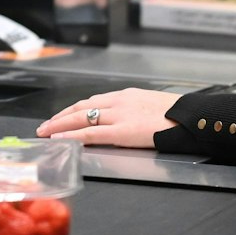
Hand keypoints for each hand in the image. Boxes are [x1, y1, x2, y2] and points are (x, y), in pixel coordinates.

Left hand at [36, 88, 179, 148]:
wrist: (191, 117)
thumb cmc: (177, 114)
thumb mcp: (151, 104)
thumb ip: (134, 109)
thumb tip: (127, 118)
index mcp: (125, 95)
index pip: (91, 101)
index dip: (72, 110)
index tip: (60, 116)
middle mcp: (118, 102)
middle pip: (81, 108)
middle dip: (59, 117)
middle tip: (44, 126)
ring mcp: (119, 115)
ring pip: (81, 118)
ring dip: (59, 125)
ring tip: (45, 132)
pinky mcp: (122, 131)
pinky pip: (92, 133)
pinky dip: (73, 135)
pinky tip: (61, 139)